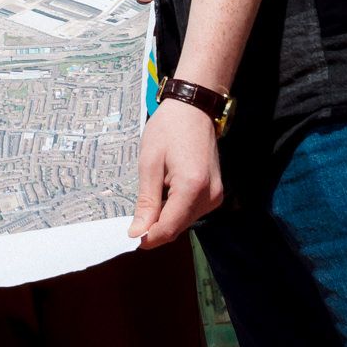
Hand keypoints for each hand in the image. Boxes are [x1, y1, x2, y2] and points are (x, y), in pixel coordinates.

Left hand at [127, 94, 222, 248]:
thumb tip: (138, 233)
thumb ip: (146, 201)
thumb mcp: (149, 163)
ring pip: (184, 221)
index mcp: (192, 187)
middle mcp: (209, 196)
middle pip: (177, 227)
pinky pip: (191, 211)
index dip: (149, 238)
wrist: (193, 108)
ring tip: (156, 188)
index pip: (169, 228)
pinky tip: (167, 188)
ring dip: (165, 215)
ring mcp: (215, 196)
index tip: (130, 237)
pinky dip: (175, 207)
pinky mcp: (215, 193)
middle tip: (138, 209)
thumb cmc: (168, 129)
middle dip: (155, 226)